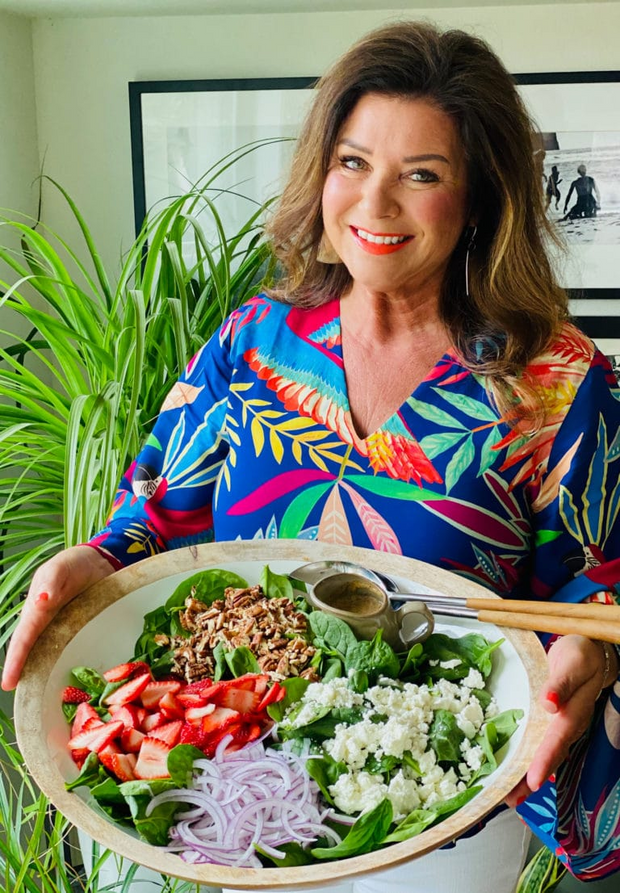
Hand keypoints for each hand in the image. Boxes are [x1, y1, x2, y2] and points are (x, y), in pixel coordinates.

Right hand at [1, 546, 114, 690]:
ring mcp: (66, 632)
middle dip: (28, 677)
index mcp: (37, 611)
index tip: (9, 684)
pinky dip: (74, 667)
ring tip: (48, 701)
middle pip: (34, 655)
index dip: (16, 661)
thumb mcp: (60, 568)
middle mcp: (48, 626)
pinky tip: (81, 685)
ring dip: (50, 676)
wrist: (100, 562)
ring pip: (54, 658)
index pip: (24, 639)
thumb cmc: (73, 565)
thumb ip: (51, 582)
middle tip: (27, 702)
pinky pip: (77, 652)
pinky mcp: (83, 633)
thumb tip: (40, 601)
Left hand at [505, 634, 615, 807]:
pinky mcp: (550, 723)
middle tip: (510, 800)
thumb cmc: (580, 655)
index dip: (544, 761)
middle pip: (548, 757)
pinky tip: (511, 771)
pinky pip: (538, 746)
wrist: (588, 652)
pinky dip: (525, 760)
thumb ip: (561, 684)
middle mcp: (567, 726)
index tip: (533, 781)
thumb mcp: (573, 662)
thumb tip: (548, 703)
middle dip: (530, 780)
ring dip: (525, 776)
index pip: (557, 741)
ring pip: (542, 756)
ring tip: (507, 796)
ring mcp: (559, 727)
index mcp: (573, 713)